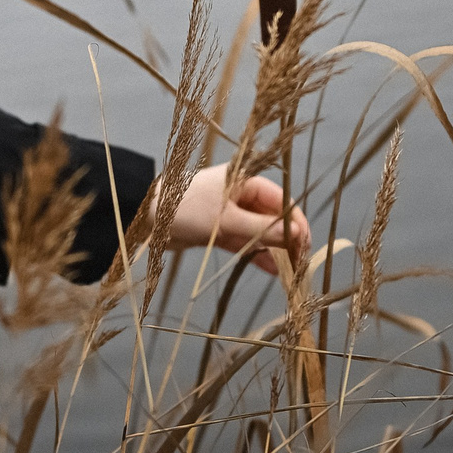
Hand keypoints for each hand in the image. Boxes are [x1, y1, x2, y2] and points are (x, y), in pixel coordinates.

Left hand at [167, 163, 308, 272]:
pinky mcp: (220, 230)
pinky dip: (257, 254)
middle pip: (275, 217)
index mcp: (246, 181)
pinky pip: (246, 242)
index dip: (298, 223)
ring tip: (290, 271)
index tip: (307, 246)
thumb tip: (298, 235)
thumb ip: (263, 229)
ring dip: (274, 250)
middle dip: (289, 239)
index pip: (283, 201)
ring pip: (262, 232)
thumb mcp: (227, 221)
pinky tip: (273, 270)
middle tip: (300, 263)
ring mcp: (232, 213)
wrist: (146, 218)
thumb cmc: (186, 209)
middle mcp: (242, 195)